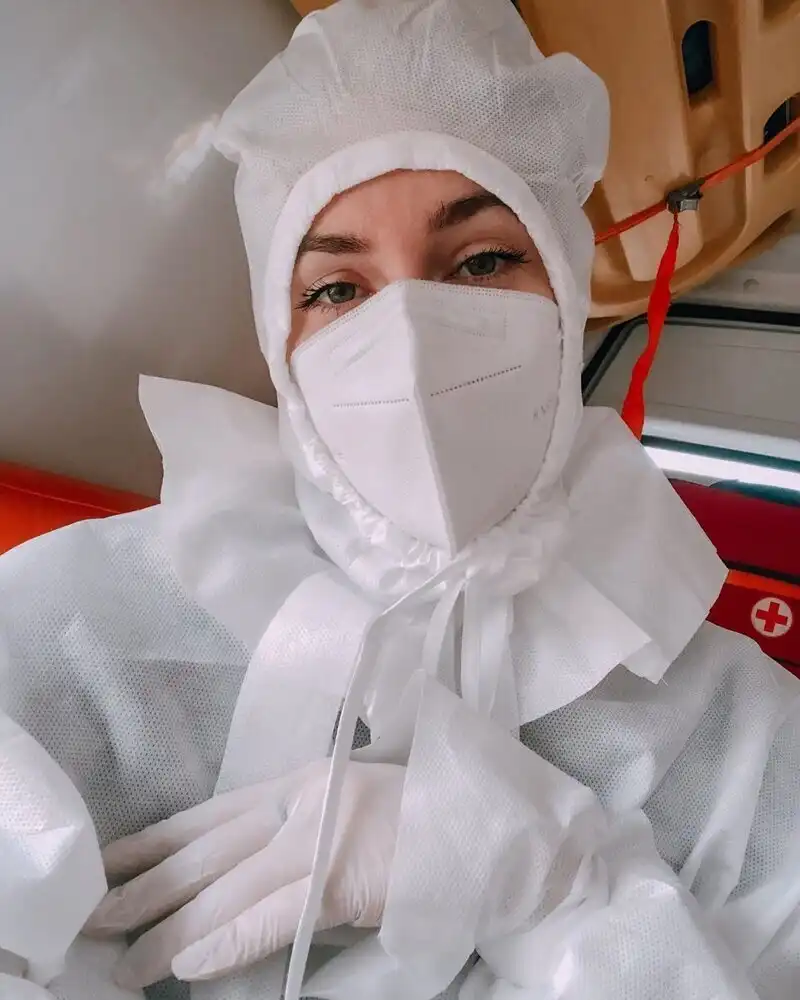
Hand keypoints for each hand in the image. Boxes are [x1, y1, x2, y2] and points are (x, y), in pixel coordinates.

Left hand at [84, 760, 403, 988]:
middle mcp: (305, 800)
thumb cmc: (429, 823)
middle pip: (208, 849)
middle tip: (93, 916)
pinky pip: (273, 915)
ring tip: (126, 960)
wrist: (496, 829)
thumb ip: (297, 842)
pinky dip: (225, 940)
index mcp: (303, 782)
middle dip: (145, 885)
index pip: (211, 814)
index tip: (109, 861)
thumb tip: (239, 885)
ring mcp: (324, 834)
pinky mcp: (346, 876)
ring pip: (229, 886)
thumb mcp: (351, 818)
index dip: (155, 839)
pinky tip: (187, 964)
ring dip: (171, 928)